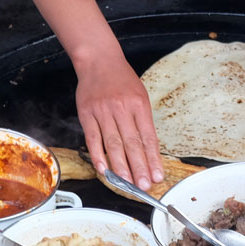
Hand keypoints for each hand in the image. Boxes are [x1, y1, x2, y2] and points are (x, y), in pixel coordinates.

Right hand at [73, 49, 162, 188]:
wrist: (99, 60)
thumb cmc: (122, 80)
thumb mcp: (140, 96)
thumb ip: (143, 122)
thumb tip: (148, 150)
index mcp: (139, 105)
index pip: (148, 137)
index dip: (153, 159)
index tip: (157, 175)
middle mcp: (122, 109)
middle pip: (132, 143)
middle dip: (139, 167)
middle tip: (144, 185)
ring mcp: (103, 111)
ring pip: (113, 144)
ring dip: (120, 167)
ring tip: (127, 183)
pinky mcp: (87, 114)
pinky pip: (93, 138)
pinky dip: (98, 155)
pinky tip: (104, 169)